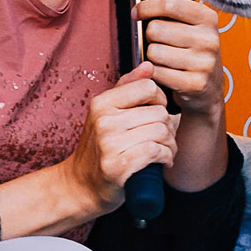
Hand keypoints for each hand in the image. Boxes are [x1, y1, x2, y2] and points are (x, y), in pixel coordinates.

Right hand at [64, 63, 177, 214]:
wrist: (80, 186)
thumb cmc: (98, 149)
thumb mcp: (107, 113)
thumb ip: (127, 87)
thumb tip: (148, 65)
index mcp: (102, 103)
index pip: (147, 87)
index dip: (160, 99)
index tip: (158, 112)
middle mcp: (104, 120)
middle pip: (159, 112)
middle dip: (170, 127)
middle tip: (166, 139)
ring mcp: (109, 143)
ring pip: (161, 132)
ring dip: (171, 145)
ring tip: (165, 151)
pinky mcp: (117, 166)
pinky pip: (155, 151)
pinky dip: (165, 157)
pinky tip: (162, 161)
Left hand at [135, 0, 226, 120]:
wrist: (209, 90)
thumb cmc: (193, 52)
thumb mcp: (186, 24)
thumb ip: (169, 4)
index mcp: (207, 18)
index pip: (168, 3)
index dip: (146, 7)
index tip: (137, 13)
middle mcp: (209, 39)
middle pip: (156, 29)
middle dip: (150, 37)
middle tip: (158, 43)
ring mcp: (204, 62)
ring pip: (154, 52)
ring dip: (152, 57)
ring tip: (164, 60)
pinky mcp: (195, 84)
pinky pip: (157, 73)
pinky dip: (155, 74)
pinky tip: (165, 74)